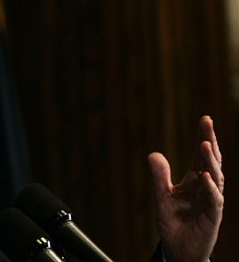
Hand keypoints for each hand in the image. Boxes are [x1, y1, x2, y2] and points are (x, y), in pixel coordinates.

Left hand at [148, 116, 223, 261]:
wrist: (178, 249)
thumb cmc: (174, 222)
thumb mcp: (162, 196)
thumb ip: (159, 176)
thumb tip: (153, 153)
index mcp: (194, 180)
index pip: (200, 155)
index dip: (203, 137)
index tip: (205, 119)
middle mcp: (205, 188)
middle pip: (211, 161)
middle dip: (209, 141)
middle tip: (207, 124)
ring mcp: (211, 201)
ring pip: (215, 177)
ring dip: (210, 161)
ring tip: (205, 145)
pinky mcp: (212, 217)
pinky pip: (214, 200)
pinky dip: (210, 188)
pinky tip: (205, 176)